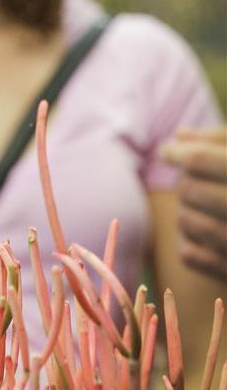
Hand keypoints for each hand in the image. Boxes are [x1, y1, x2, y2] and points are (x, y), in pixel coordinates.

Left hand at [159, 126, 226, 281]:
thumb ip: (222, 141)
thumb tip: (179, 136)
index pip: (200, 160)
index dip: (178, 153)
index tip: (169, 151)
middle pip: (188, 189)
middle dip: (187, 181)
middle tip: (199, 180)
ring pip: (184, 220)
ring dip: (187, 209)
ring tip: (206, 206)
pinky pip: (188, 253)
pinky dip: (191, 242)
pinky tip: (211, 235)